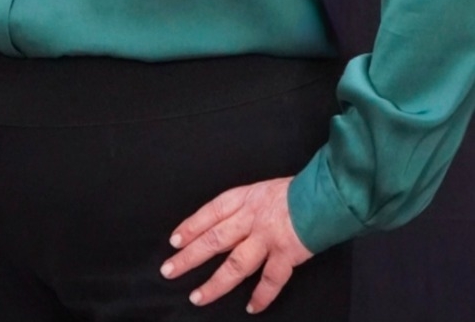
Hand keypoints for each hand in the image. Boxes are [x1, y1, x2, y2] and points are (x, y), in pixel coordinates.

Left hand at [160, 177, 311, 313]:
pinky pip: (270, 280)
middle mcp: (252, 218)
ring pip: (234, 264)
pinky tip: (251, 307)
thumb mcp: (264, 190)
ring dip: (214, 283)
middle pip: (214, 240)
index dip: (191, 226)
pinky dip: (261, 296)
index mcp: (246, 198)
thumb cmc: (297, 191)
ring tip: (197, 297)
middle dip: (190, 257)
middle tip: (169, 270)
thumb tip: (227, 226)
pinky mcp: (286, 254)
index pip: (211, 212)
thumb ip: (247, 208)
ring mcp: (267, 237)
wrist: (327, 193)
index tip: (174, 241)